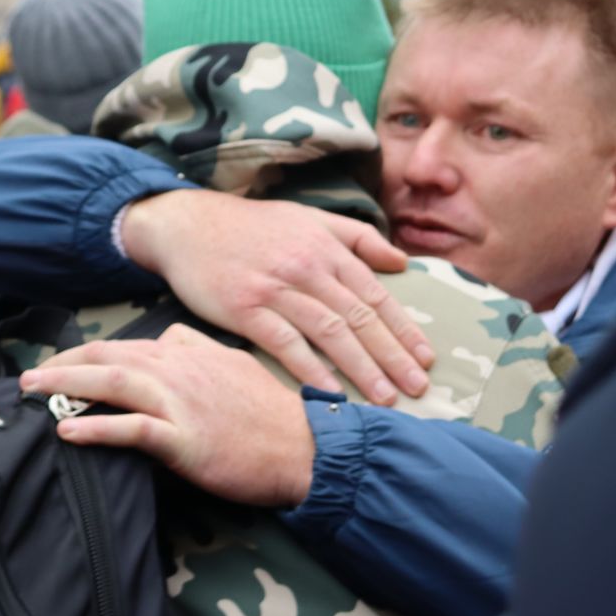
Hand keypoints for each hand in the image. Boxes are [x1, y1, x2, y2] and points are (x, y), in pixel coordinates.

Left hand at [25, 325, 315, 507]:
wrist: (305, 447)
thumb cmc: (271, 414)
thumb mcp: (234, 365)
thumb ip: (199, 350)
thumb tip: (172, 338)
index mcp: (189, 352)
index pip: (126, 345)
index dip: (86, 353)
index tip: (60, 362)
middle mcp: (180, 370)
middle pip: (109, 358)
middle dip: (63, 363)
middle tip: (27, 375)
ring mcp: (182, 403)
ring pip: (113, 384)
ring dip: (66, 385)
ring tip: (33, 392)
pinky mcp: (186, 439)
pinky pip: (132, 429)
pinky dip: (97, 428)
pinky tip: (68, 431)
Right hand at [120, 189, 434, 405]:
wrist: (190, 224)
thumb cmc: (254, 226)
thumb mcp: (310, 218)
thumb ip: (357, 238)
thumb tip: (401, 261)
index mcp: (327, 248)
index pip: (376, 294)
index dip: (404, 328)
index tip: (426, 358)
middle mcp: (308, 267)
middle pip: (359, 316)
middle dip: (393, 355)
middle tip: (418, 388)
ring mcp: (276, 287)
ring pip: (329, 331)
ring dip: (361, 367)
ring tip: (385, 397)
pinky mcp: (245, 307)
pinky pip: (285, 342)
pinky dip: (311, 368)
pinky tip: (331, 391)